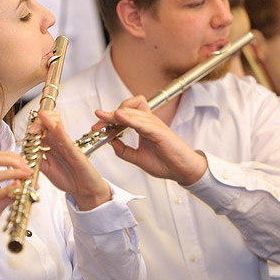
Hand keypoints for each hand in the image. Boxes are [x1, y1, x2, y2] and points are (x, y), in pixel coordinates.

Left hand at [32, 110, 110, 209]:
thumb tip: (24, 155)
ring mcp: (68, 147)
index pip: (43, 128)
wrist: (85, 190)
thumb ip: (37, 161)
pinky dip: (62, 134)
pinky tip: (57, 127)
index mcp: (53, 146)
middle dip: (39, 121)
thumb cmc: (69, 179)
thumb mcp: (47, 170)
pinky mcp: (76, 154)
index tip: (27, 133)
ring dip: (48, 121)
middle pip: (51, 122)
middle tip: (32, 129)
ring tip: (41, 116)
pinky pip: (68, 142)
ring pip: (59, 128)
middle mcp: (60, 143)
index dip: (34, 126)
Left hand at [92, 96, 207, 184]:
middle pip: (126, 108)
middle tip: (97, 124)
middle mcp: (148, 122)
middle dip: (109, 115)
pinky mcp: (159, 131)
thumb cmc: (165, 163)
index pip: (124, 114)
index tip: (96, 126)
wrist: (183, 171)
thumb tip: (110, 143)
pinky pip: (141, 121)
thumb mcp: (138, 158)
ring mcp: (154, 125)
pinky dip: (129, 118)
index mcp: (143, 126)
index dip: (108, 118)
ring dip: (115, 115)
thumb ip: (124, 151)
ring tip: (103, 120)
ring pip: (132, 111)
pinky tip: (118, 117)